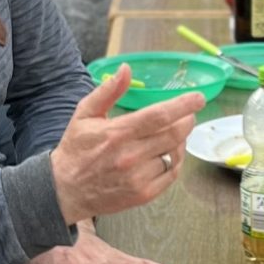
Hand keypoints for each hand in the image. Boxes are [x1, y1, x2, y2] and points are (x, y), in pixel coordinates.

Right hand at [51, 66, 202, 220]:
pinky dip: (175, 161)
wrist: (65, 191)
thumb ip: (108, 91)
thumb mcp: (85, 114)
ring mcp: (138, 178)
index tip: (198, 98)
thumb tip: (126, 69)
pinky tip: (166, 154)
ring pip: (175, 154)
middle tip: (187, 115)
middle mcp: (130, 156)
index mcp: (117, 133)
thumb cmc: (76, 149)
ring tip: (171, 135)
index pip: (159, 116)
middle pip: (174, 134)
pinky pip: (172, 174)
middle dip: (186, 121)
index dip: (183, 105)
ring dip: (179, 142)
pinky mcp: (144, 194)